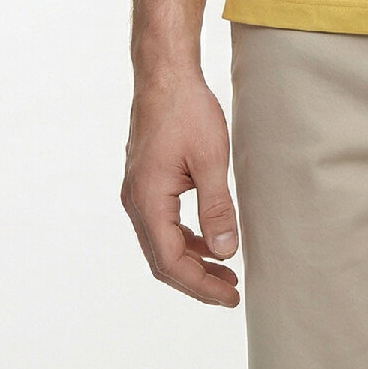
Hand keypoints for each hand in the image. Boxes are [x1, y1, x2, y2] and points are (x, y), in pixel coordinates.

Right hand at [121, 72, 240, 307]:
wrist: (165, 74)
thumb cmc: (187, 110)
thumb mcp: (211, 159)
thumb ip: (217, 208)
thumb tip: (226, 252)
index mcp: (148, 200)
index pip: (171, 261)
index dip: (201, 284)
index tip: (231, 294)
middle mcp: (136, 201)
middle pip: (162, 259)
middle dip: (196, 279)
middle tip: (231, 291)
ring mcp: (138, 192)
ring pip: (161, 243)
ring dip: (191, 260)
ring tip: (225, 271)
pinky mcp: (146, 182)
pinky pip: (162, 223)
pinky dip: (184, 238)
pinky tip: (209, 239)